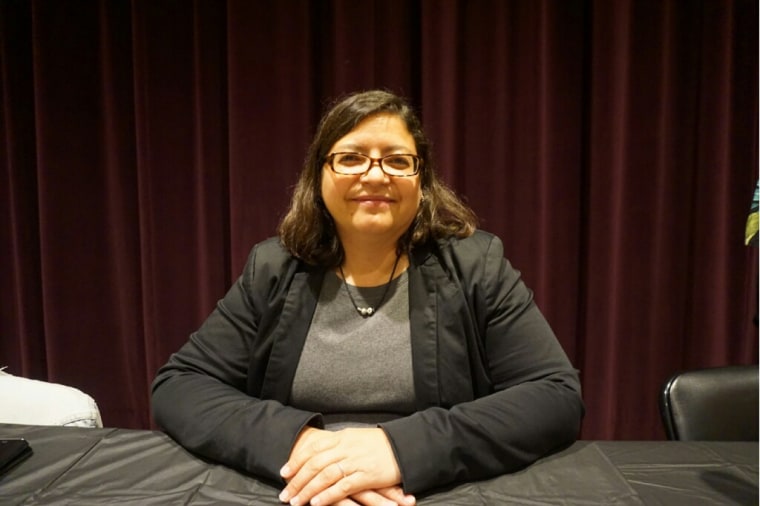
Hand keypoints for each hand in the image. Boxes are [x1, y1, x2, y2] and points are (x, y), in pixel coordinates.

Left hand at [278, 427, 410, 505]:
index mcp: (343, 437)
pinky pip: (342, 486)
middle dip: (297, 480)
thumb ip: (339, 442)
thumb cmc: (381, 443)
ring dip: (308, 490)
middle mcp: (346, 447)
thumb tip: (321, 448)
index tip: (284, 471)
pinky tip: (316, 503)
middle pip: (315, 464)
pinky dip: (327, 495)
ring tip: (296, 501)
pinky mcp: (367, 476)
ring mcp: (356, 461)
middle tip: (285, 493)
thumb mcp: (357, 436)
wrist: (405, 445)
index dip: (297, 460)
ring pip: (325, 476)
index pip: (313, 448)